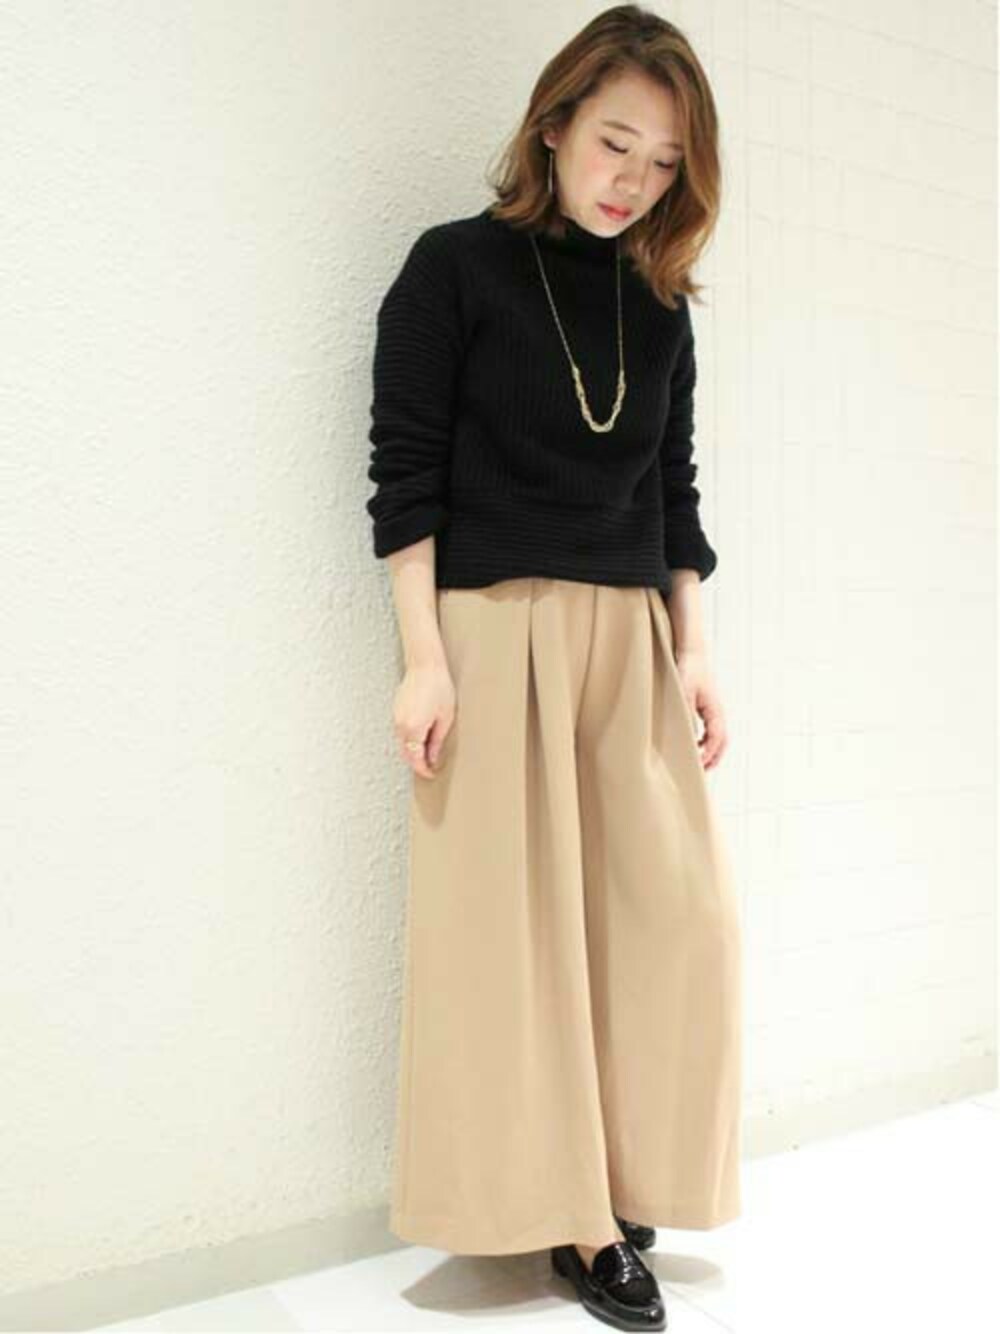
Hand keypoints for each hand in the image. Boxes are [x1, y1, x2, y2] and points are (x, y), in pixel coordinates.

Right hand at [393, 659, 455, 778]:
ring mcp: (396, 717)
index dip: (423, 769)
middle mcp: (401, 725)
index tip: (430, 773)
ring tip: (428, 753)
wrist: (425, 665)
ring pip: (402, 743)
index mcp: (413, 729)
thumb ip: (437, 741)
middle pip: (406, 753)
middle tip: (430, 767)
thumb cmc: (438, 686)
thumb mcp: (445, 717)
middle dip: (417, 763)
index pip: (415, 759)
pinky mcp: (396, 711)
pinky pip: (401, 732)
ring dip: (413, 751)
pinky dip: (409, 739)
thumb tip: (433, 757)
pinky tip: (420, 737)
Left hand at [673, 648, 727, 770]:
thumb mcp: (683, 692)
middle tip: (701, 773)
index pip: (716, 739)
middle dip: (713, 758)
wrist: (692, 652)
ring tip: (698, 764)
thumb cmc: (689, 669)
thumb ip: (686, 714)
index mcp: (715, 711)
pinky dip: (706, 742)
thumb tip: (687, 736)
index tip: (698, 764)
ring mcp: (714, 711)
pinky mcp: (707, 708)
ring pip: (718, 738)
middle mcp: (717, 713)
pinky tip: (693, 746)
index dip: (708, 754)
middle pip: (722, 742)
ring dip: (710, 752)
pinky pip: (711, 731)